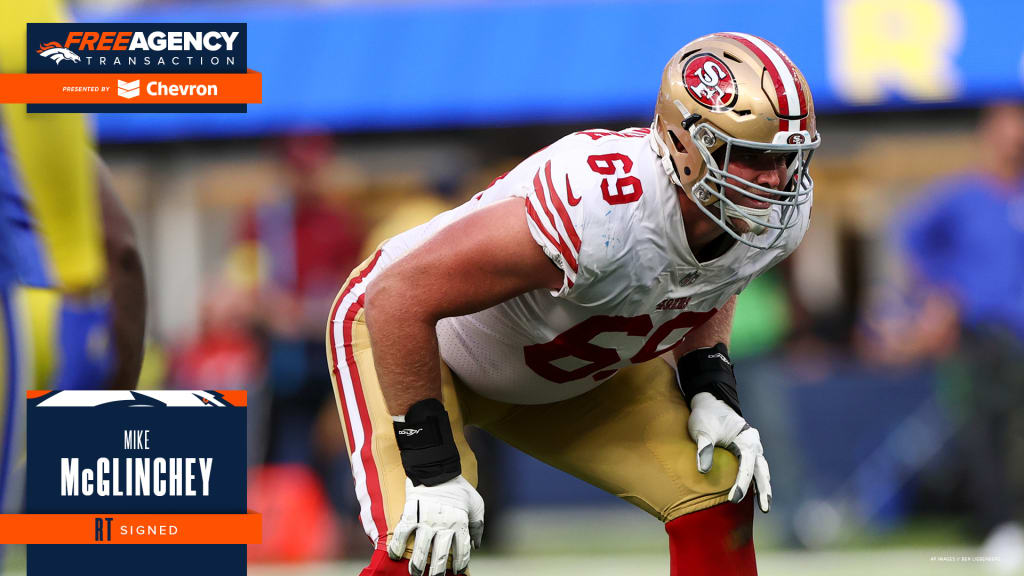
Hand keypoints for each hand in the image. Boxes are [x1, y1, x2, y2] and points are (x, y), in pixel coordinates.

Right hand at [387, 476, 484, 575]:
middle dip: (438, 572)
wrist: (438, 468)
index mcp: (460, 523)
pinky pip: (402, 532)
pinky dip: (397, 545)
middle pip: (440, 556)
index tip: (458, 571)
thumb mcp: (476, 504)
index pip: (462, 551)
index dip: (461, 564)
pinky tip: (395, 555)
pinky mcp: (411, 513)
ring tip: (415, 574)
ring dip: (417, 565)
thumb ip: (477, 526)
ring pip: (421, 549)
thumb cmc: (459, 487)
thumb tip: (476, 545)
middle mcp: (443, 525)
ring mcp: (426, 520)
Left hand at [687, 392, 771, 512]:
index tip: (734, 499)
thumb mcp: (703, 430)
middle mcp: (753, 444)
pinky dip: (755, 481)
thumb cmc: (706, 415)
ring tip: (764, 506)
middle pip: (762, 471)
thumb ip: (704, 448)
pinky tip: (753, 494)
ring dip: (763, 487)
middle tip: (765, 509)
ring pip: (761, 470)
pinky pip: (753, 468)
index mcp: (747, 439)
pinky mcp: (745, 450)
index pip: (747, 466)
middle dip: (764, 490)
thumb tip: (703, 470)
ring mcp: (751, 447)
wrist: (708, 401)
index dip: (741, 484)